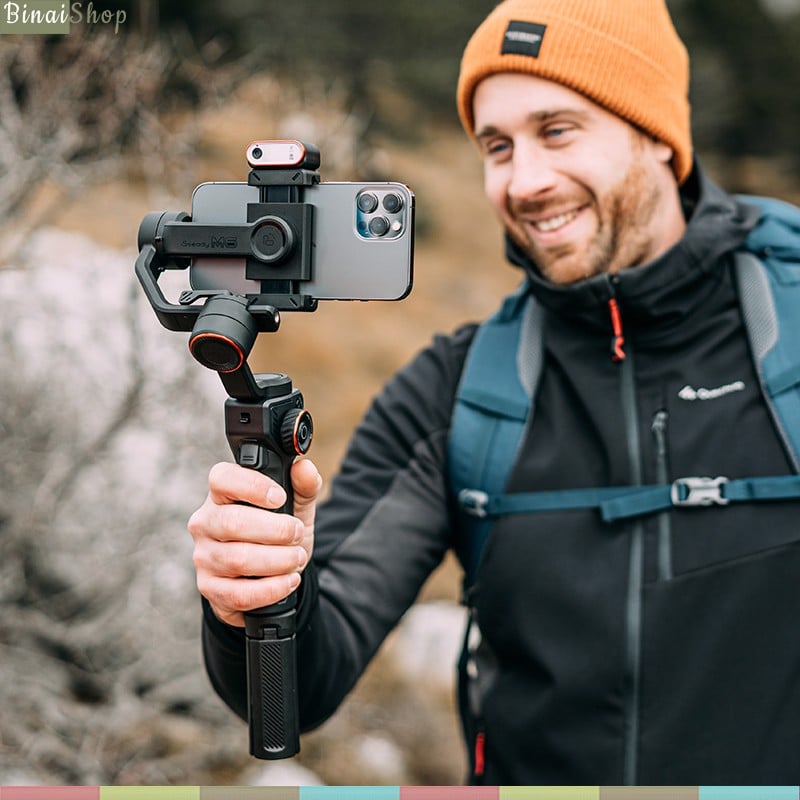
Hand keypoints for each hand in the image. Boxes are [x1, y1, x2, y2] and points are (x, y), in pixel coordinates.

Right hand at [188, 458, 321, 626]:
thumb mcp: (296, 508)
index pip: (222, 478)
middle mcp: (206, 522)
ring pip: (238, 559)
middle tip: (297, 533)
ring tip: (297, 557)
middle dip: (276, 530)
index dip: (252, 485)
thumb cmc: (277, 533)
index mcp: (222, 495)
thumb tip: (306, 469)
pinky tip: (289, 580)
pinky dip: (271, 588)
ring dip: (278, 560)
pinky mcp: (210, 588)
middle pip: (232, 522)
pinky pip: (239, 593)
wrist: (271, 574)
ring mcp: (204, 556)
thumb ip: (304, 487)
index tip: (280, 497)